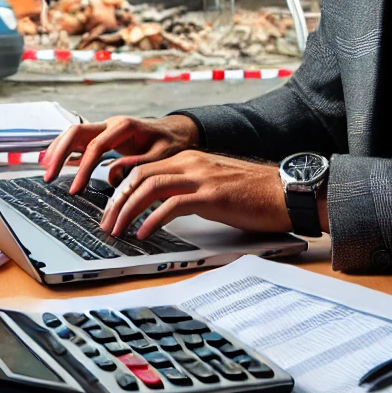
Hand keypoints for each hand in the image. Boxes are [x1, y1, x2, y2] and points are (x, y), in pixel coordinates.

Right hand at [41, 114, 199, 194]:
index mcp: (124, 126)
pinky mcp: (104, 135)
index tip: (75, 189)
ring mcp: (105, 127)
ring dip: (58, 150)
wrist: (177, 132)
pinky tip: (56, 163)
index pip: (96, 146)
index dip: (83, 169)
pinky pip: (79, 140)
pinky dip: (65, 150)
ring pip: (73, 133)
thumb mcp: (161, 156)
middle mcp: (111, 123)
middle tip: (49, 176)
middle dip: (59, 153)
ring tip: (47, 171)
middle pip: (76, 132)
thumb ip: (138, 165)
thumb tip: (112, 176)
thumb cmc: (171, 144)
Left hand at [99, 150, 291, 240]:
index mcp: (189, 158)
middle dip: (116, 201)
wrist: (286, 191)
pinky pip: (172, 205)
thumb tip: (161, 209)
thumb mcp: (213, 185)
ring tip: (117, 231)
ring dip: (127, 211)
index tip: (110, 210)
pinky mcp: (211, 195)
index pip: (142, 169)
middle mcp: (191, 162)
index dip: (120, 189)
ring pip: (149, 187)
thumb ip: (188, 190)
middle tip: (105, 224)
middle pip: (139, 176)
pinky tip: (143, 234)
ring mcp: (201, 177)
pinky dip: (152, 220)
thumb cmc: (253, 194)